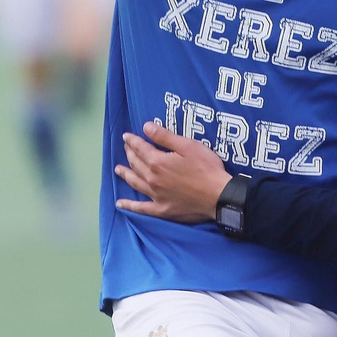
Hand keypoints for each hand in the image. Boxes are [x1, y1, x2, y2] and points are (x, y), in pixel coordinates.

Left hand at [114, 121, 230, 223]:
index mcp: (158, 162)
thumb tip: (146, 127)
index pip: (140, 148)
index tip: (126, 136)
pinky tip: (120, 204)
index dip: (132, 141)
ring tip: (118, 170)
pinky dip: (130, 206)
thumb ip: (165, 137)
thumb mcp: (188, 146)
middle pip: (136, 164)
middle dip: (129, 154)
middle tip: (126, 148)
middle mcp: (152, 179)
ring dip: (126, 174)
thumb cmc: (207, 168)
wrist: (218, 196)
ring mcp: (156, 196)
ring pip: (135, 183)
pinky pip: (142, 209)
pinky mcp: (162, 210)